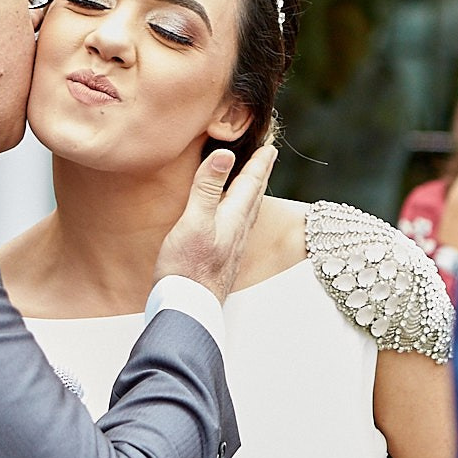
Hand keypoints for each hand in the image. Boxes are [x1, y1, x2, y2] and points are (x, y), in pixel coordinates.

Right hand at [156, 144, 277, 303]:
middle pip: (253, 197)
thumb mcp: (194, 221)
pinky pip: (237, 226)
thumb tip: (226, 154)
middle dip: (260, 176)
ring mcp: (231, 248)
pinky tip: (232, 221)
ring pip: (247, 213)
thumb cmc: (187, 267)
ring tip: (253, 184)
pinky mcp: (221, 259)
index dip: (259, 164)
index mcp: (233, 219)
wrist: (187, 310)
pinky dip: (240, 212)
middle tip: (268, 159)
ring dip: (252, 194)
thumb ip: (207, 188)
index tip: (270, 147)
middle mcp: (237, 232)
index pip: (250, 184)